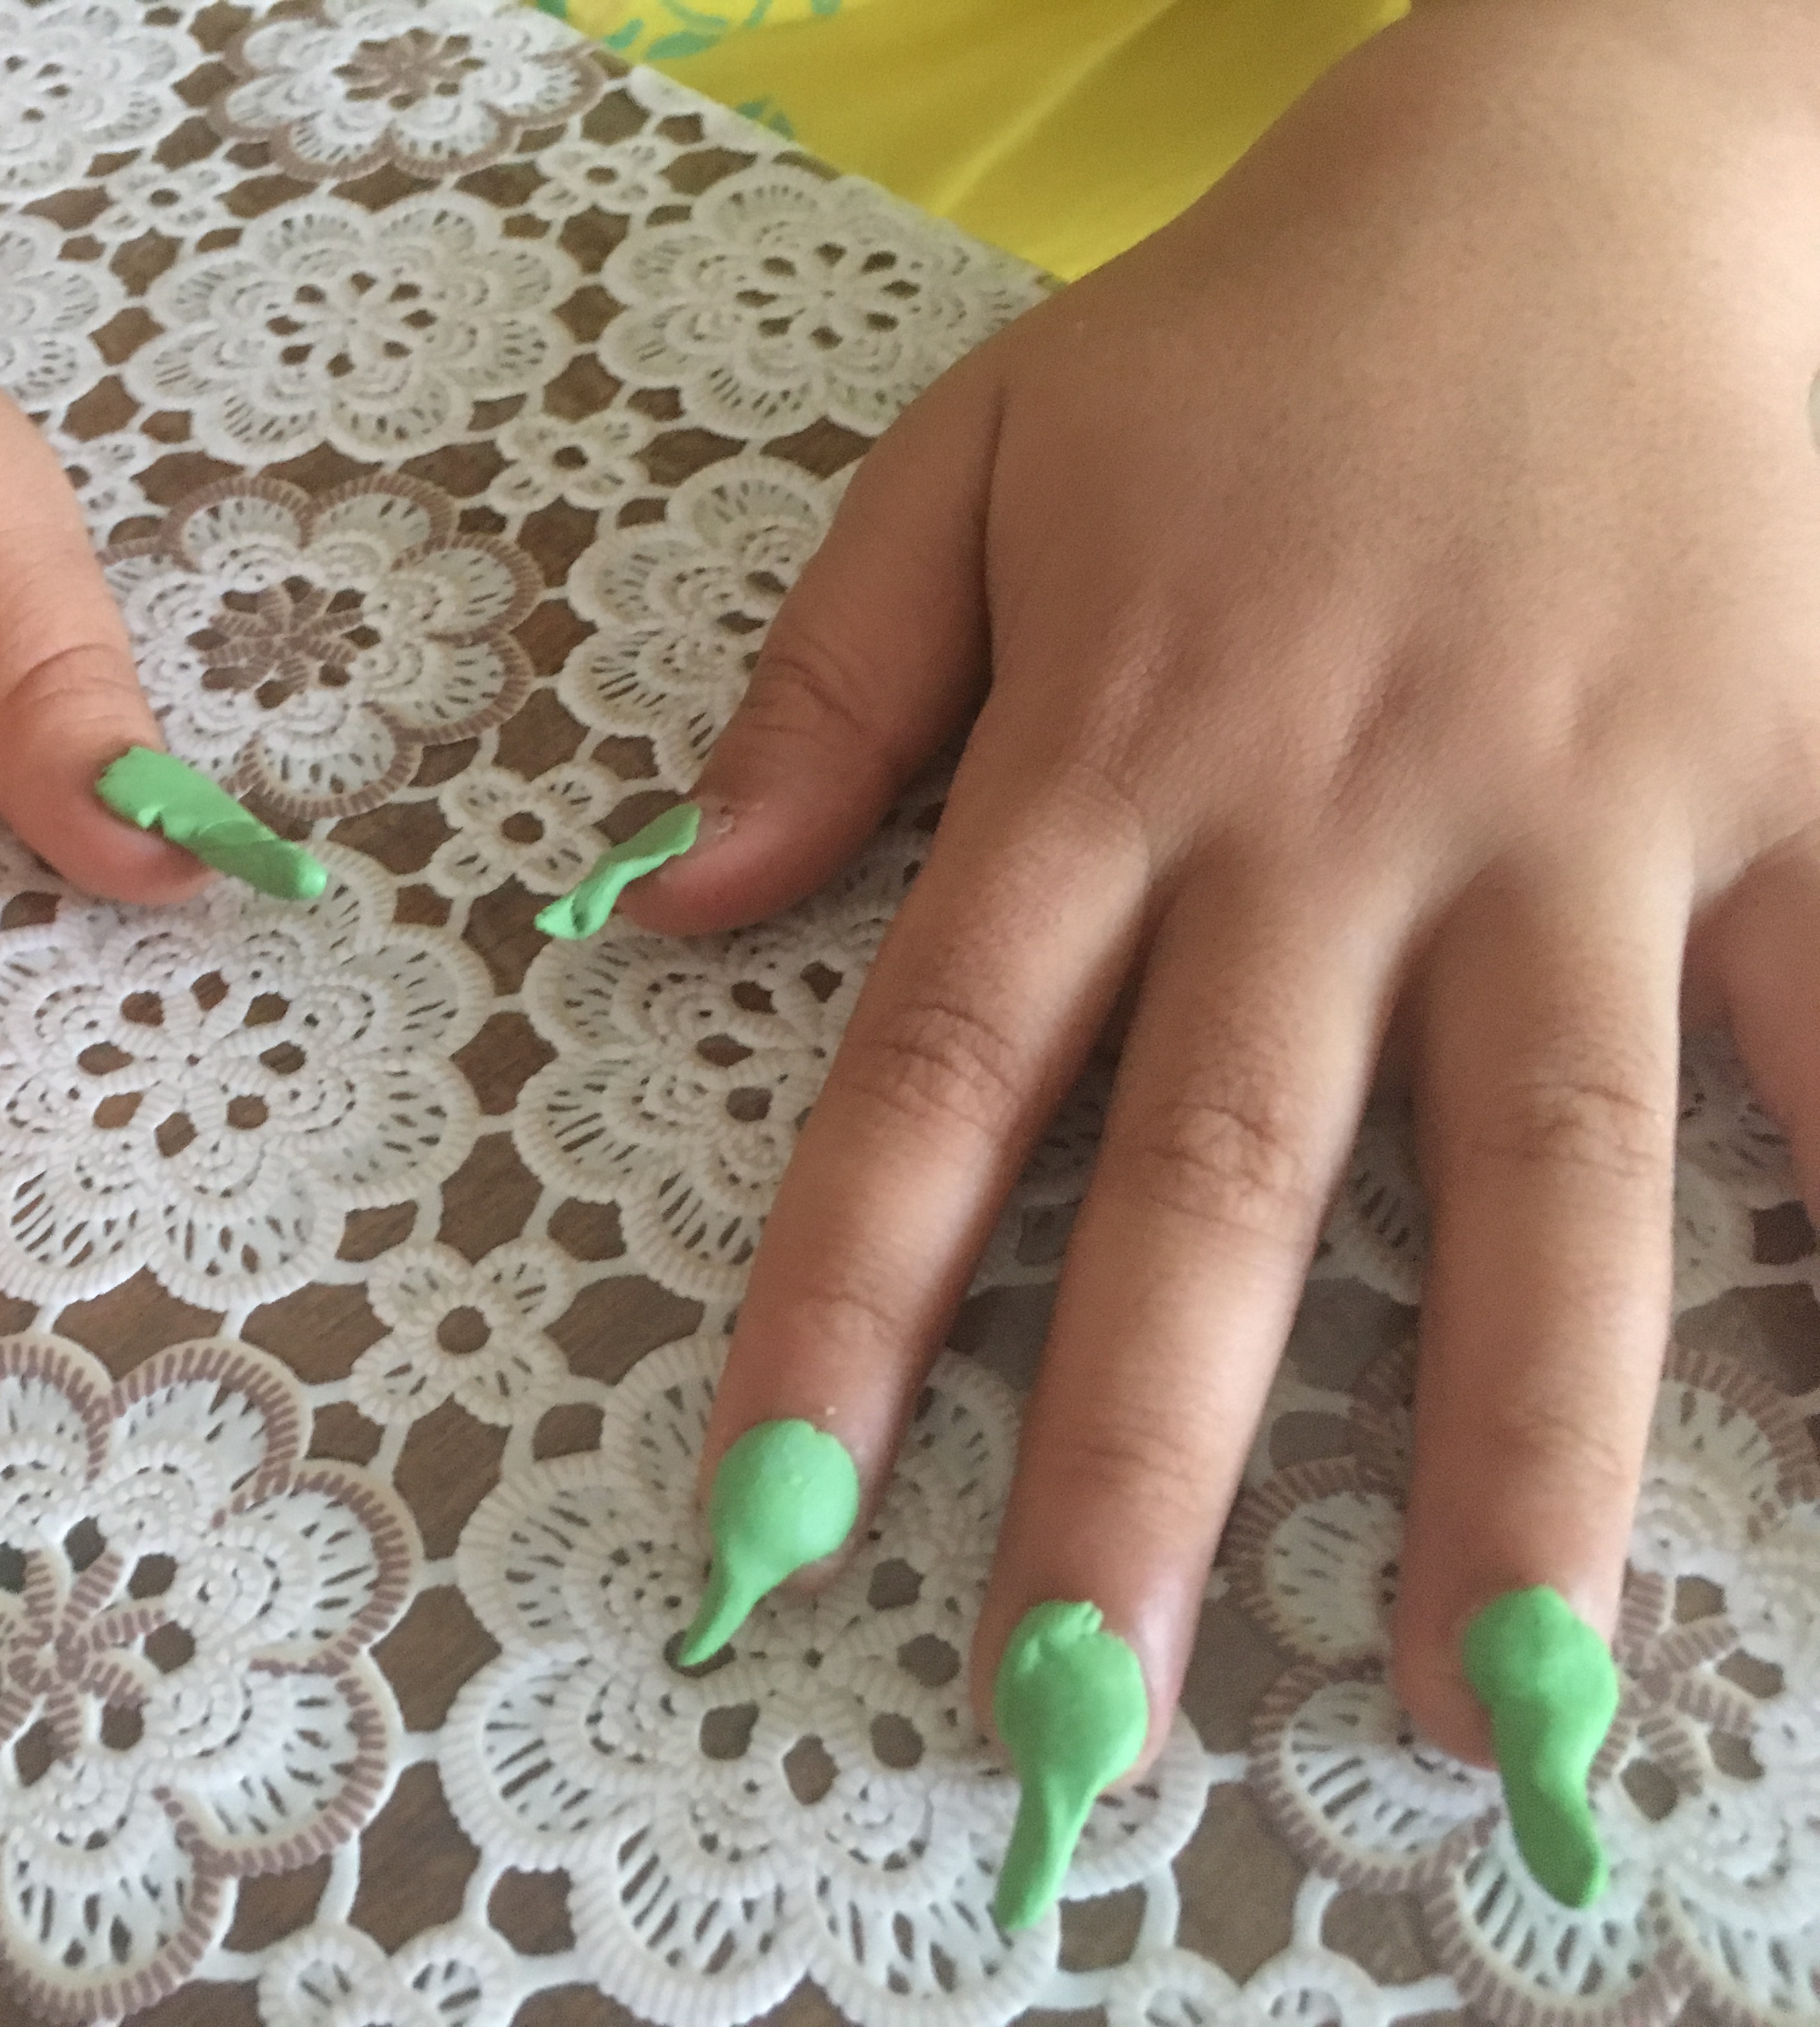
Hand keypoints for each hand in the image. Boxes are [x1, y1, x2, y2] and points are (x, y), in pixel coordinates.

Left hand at [625, 0, 1819, 1916]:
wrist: (1594, 154)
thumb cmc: (1258, 337)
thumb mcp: (978, 461)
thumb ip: (826, 689)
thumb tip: (675, 908)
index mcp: (1115, 752)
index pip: (934, 1081)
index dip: (838, 1313)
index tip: (771, 1521)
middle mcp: (1333, 820)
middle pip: (1218, 1183)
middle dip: (1140, 1462)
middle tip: (1079, 1713)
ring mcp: (1581, 818)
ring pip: (1538, 1172)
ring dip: (1509, 1448)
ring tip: (1489, 1698)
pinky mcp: (1798, 789)